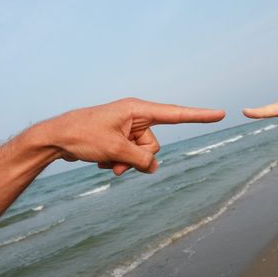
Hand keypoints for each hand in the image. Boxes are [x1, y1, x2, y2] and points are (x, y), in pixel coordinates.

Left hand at [40, 98, 225, 174]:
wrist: (56, 138)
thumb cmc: (83, 135)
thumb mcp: (116, 150)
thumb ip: (141, 159)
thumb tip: (153, 166)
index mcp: (138, 110)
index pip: (176, 114)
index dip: (200, 116)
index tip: (221, 114)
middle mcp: (135, 118)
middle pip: (154, 145)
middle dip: (139, 158)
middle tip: (117, 160)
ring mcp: (127, 129)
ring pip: (141, 154)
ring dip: (126, 164)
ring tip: (106, 161)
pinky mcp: (119, 139)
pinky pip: (129, 156)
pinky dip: (118, 162)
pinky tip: (101, 160)